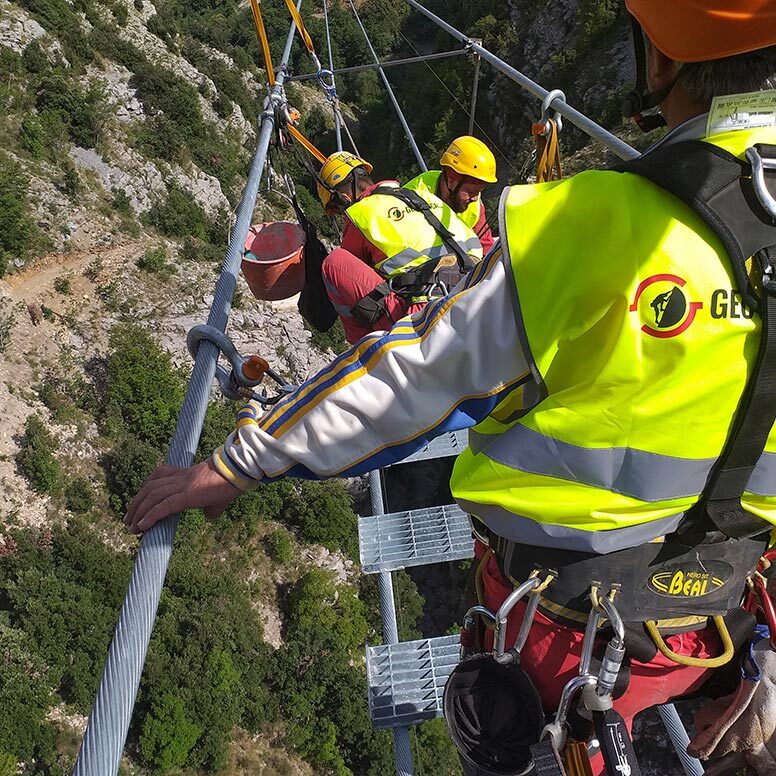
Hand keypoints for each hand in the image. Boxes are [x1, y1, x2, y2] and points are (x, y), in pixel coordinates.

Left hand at [124, 459, 240, 533]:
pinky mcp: (187, 495)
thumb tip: (209, 515)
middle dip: (136, 504)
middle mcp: (180, 478)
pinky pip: (163, 506)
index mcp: (185, 475)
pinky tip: (142, 526)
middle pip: (149, 488)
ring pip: (152, 497)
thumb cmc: (232, 482)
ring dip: (138, 512)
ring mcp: (183, 486)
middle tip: (128, 520)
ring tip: (131, 527)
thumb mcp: (218, 495)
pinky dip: (150, 516)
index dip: (145, 491)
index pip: (157, 478)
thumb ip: (210, 505)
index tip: (138, 505)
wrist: (239, 472)